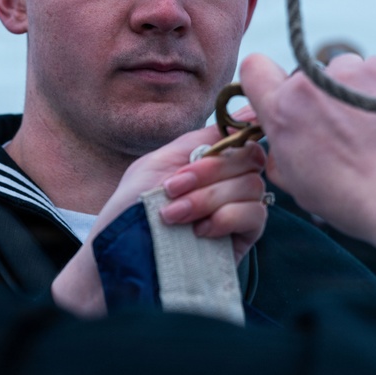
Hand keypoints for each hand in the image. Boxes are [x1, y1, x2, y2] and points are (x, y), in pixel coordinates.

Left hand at [52, 121, 269, 316]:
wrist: (120, 258)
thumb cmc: (129, 211)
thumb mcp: (156, 163)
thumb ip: (198, 141)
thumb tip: (245, 116)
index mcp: (207, 160)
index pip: (241, 135)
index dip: (238, 133)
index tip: (215, 146)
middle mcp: (226, 181)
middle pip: (249, 158)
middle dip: (208, 172)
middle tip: (170, 190)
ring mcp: (237, 209)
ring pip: (252, 186)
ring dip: (208, 198)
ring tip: (173, 215)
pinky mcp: (243, 239)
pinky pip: (256, 215)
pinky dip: (227, 217)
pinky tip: (200, 231)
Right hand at [239, 52, 375, 253]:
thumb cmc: (347, 195)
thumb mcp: (293, 182)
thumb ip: (277, 151)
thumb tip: (278, 141)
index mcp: (280, 111)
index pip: (254, 68)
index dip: (263, 79)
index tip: (275, 93)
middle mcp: (308, 84)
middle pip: (302, 76)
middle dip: (312, 96)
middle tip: (333, 127)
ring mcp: (346, 72)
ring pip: (339, 71)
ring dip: (345, 90)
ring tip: (366, 125)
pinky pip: (372, 70)